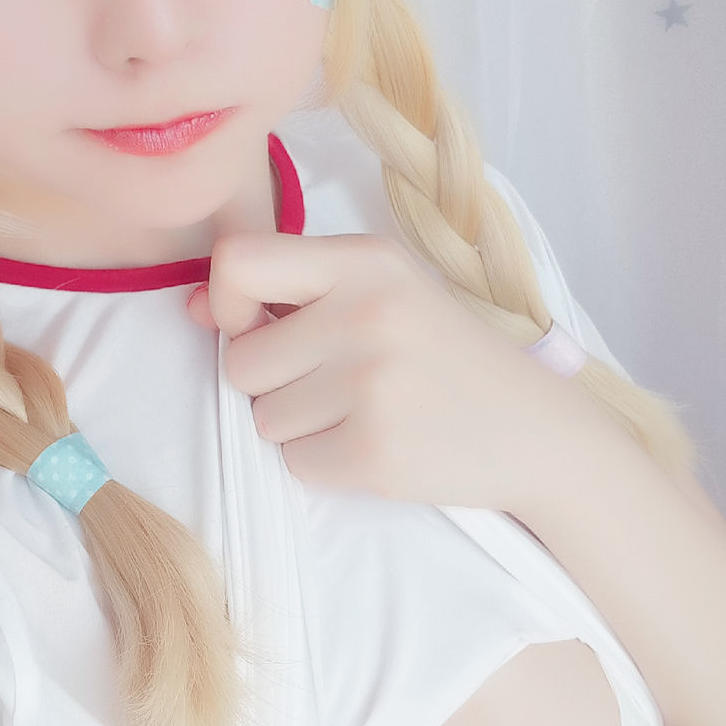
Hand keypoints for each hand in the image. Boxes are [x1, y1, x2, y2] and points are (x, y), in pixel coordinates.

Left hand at [184, 230, 557, 506]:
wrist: (534, 429)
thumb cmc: (442, 355)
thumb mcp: (381, 293)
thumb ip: (286, 291)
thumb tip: (192, 308)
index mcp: (365, 261)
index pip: (237, 261)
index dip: (225, 301)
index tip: (255, 324)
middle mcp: (365, 313)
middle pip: (239, 361)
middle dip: (271, 382)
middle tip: (337, 381)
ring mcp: (370, 385)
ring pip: (262, 418)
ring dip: (298, 425)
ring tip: (363, 411)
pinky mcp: (372, 452)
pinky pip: (295, 464)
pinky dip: (325, 463)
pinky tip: (376, 443)